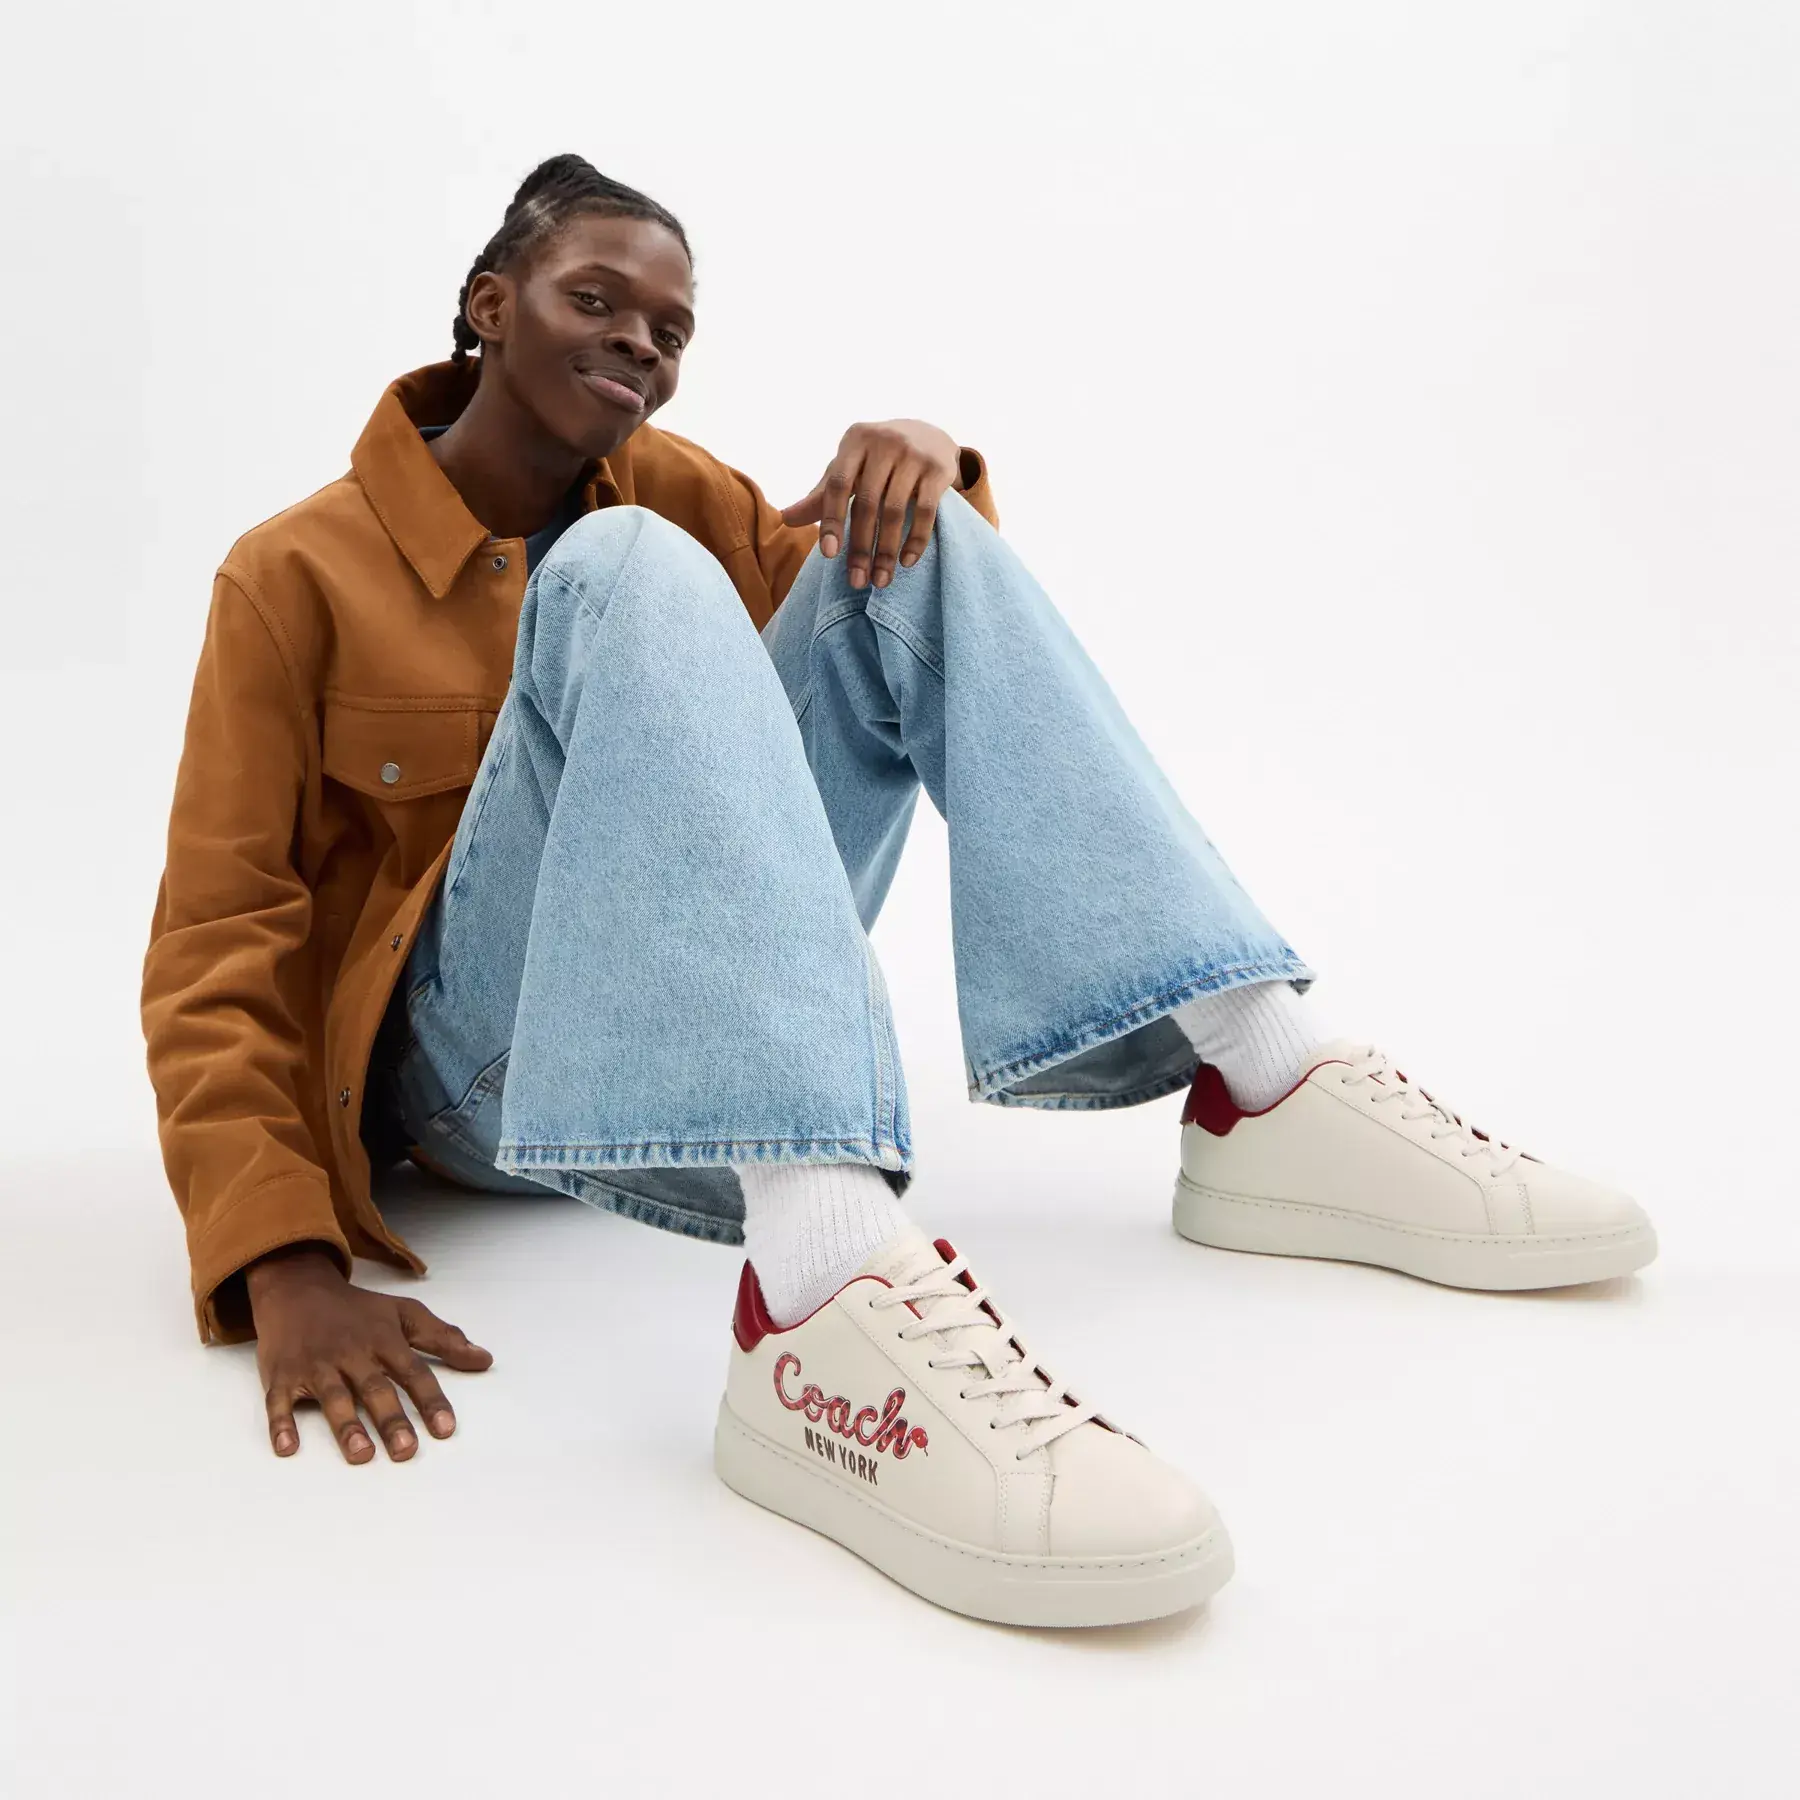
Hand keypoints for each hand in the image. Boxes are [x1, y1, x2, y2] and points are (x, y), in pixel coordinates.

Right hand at [248, 1244, 492, 1463]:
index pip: (413, 1373)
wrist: (297, 1289)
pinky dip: (281, 1424)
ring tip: (361, 1454)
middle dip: (391, 1419)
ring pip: (333, 1397)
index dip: (431, 1401)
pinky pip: (278, 1401)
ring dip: (346, 1426)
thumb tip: (485, 1359)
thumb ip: (444, 1338)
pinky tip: (287, 1448)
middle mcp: (352, 1353)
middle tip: (406, 1451)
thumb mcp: (404, 1313)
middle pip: (375, 1388)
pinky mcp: (281, 1375)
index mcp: (384, 1341)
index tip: (446, 1430)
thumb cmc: (357, 1310)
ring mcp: (315, 1365)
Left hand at [780, 419, 962, 590]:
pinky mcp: (938, 469)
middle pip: (866, 503)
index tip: (828, 556)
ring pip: (895, 511)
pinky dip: (916, 540)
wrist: (930, 435)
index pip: (837, 485)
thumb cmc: (878, 459)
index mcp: (855, 440)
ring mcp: (913, 453)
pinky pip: (926, 511)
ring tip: (881, 580)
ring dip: (886, 551)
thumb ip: (822, 494)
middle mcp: (884, 441)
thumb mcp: (850, 467)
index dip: (831, 521)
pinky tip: (906, 562)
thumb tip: (785, 519)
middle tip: (857, 581)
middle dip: (860, 547)